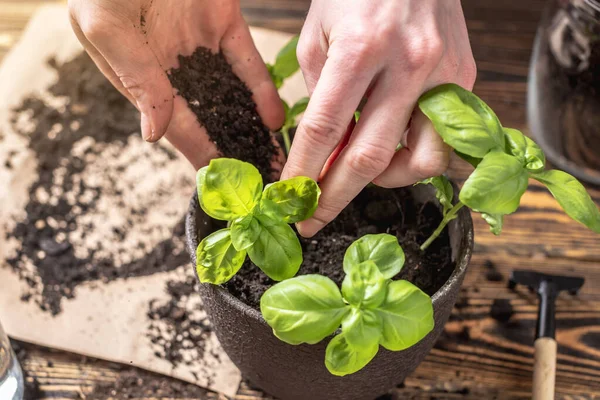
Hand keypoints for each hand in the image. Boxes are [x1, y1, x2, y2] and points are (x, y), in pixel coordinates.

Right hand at [68, 0, 283, 168]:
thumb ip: (135, 78)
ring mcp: (199, 45)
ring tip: (273, 159)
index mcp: (136, 72)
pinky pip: (247, 62)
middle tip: (259, 181)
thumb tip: (153, 134)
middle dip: (232, 149)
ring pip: (231, 95)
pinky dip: (260, 89)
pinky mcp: (224, 23)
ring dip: (251, 127)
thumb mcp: (107, 24)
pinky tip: (273, 118)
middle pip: (207, 117)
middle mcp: (170, 65)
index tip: (222, 184)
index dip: (198, 153)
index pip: (173, 123)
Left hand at [282, 0, 475, 236]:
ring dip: (383, 180)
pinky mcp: (466, 78)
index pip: (324, 130)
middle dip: (334, 197)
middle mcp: (408, 65)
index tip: (289, 199)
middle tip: (312, 220)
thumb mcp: (318, 35)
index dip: (302, 172)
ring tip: (359, 174)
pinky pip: (444, 139)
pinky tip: (393, 150)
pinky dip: (414, 158)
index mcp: (360, 49)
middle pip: (369, 158)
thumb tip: (322, 151)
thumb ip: (317, 95)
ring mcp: (443, 74)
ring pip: (420, 160)